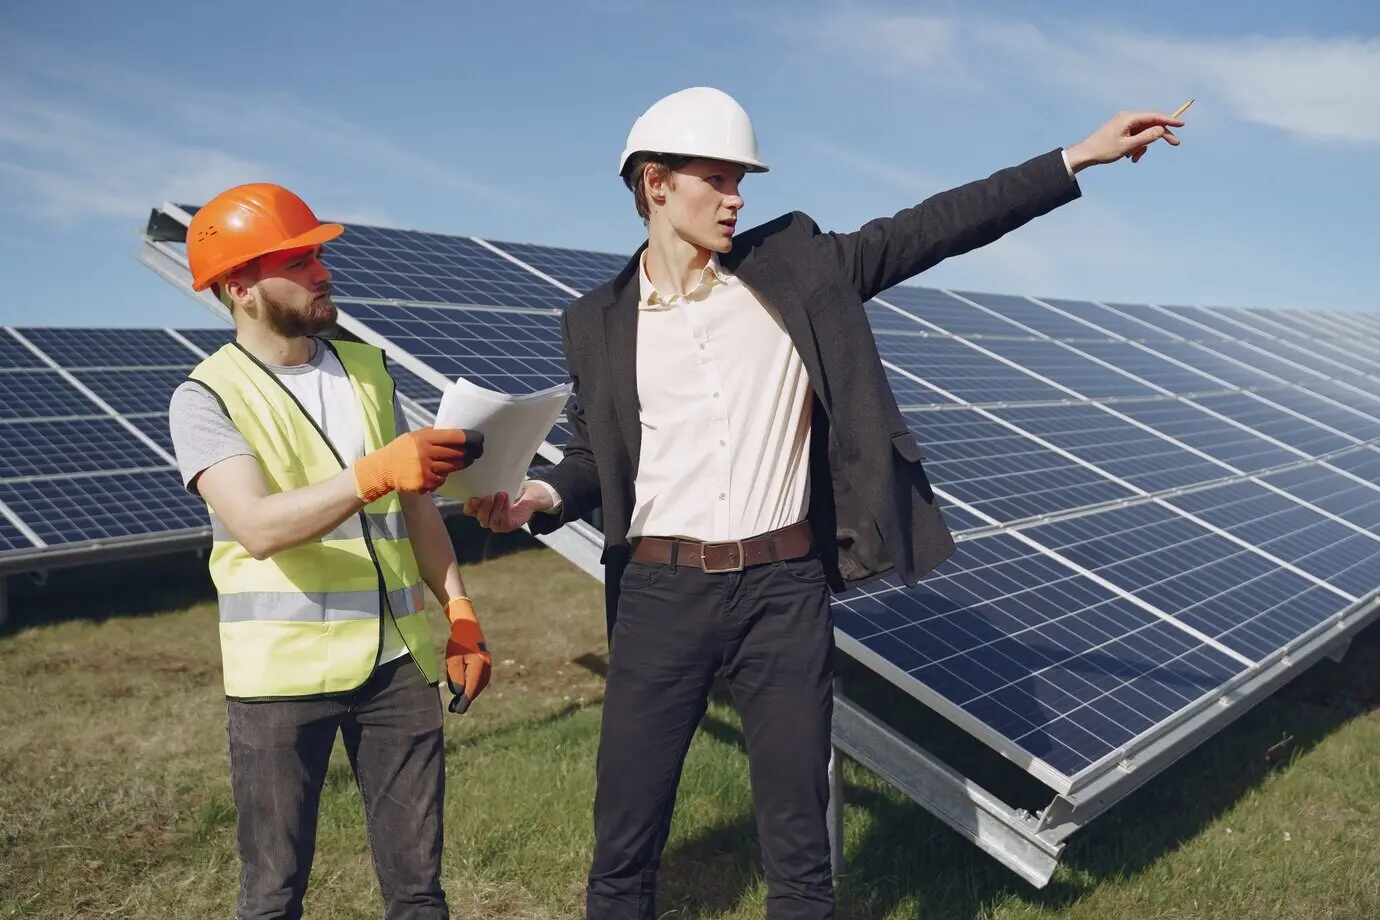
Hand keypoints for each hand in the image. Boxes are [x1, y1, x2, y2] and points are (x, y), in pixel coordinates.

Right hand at [353, 427, 483, 502]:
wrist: (382, 469)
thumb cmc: (401, 450)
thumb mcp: (413, 436)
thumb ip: (431, 434)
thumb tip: (454, 432)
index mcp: (424, 438)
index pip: (453, 436)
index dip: (469, 438)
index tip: (479, 439)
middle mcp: (426, 452)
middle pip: (457, 454)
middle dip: (469, 454)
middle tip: (476, 453)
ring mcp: (426, 469)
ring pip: (451, 468)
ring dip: (457, 466)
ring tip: (460, 463)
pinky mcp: (425, 482)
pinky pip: (441, 480)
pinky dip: (441, 478)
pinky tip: (434, 474)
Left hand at [444, 597, 491, 713]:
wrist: (468, 627)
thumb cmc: (458, 643)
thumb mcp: (453, 660)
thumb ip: (456, 677)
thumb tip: (459, 693)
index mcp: (479, 665)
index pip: (471, 687)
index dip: (464, 700)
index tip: (458, 711)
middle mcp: (486, 667)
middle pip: (476, 688)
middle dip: (466, 699)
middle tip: (455, 709)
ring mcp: (488, 665)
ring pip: (479, 684)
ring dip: (470, 693)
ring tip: (458, 702)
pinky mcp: (486, 664)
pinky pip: (480, 679)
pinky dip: (473, 686)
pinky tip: (465, 690)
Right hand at [463, 479, 552, 532]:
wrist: (527, 496)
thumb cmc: (509, 491)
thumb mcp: (497, 486)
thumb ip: (487, 485)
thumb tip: (481, 473)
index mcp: (480, 508)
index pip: (469, 510)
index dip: (469, 506)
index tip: (474, 499)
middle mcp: (487, 517)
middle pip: (480, 517)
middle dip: (485, 507)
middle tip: (489, 496)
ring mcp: (497, 523)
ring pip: (492, 521)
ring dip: (496, 507)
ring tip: (502, 495)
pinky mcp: (508, 526)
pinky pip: (504, 522)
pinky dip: (505, 511)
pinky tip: (508, 501)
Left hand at [1065, 110, 1184, 171]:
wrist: (1085, 154)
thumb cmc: (1103, 150)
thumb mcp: (1128, 146)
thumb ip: (1146, 137)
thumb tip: (1161, 129)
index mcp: (1128, 118)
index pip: (1154, 116)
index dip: (1169, 120)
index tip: (1181, 124)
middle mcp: (1127, 118)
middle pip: (1151, 124)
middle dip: (1160, 135)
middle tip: (1175, 144)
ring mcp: (1124, 124)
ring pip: (1144, 133)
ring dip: (1144, 146)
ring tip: (1135, 158)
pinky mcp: (1121, 130)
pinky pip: (1136, 137)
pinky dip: (1137, 146)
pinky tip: (1130, 157)